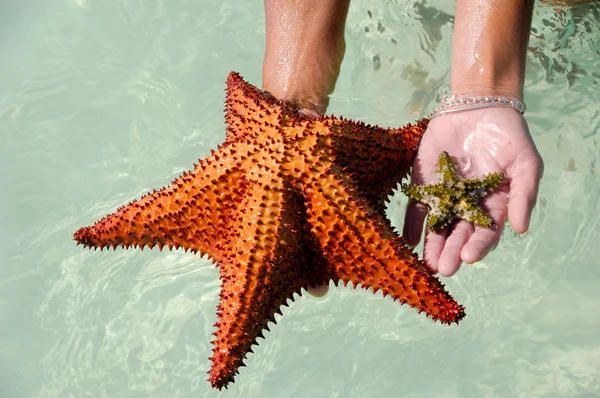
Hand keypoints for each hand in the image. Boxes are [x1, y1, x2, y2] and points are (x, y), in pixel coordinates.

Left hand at [403, 107, 543, 276]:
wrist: (479, 107)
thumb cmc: (508, 137)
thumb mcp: (525, 164)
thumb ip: (523, 195)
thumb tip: (521, 229)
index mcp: (493, 205)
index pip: (485, 232)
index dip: (477, 245)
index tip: (469, 257)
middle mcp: (467, 206)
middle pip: (459, 234)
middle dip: (451, 252)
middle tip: (444, 268)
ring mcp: (444, 196)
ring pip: (437, 226)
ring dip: (432, 245)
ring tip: (428, 264)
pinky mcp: (424, 184)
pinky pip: (416, 207)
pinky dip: (412, 223)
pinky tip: (408, 239)